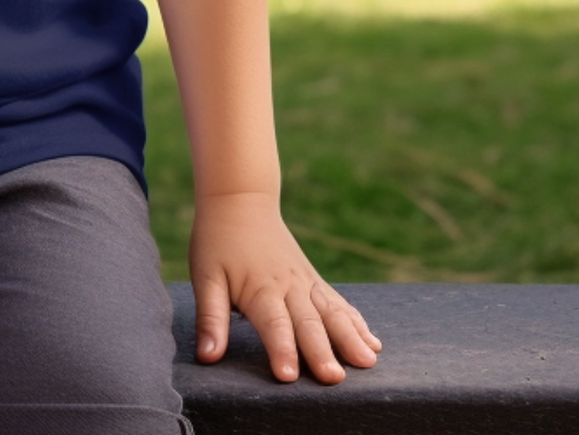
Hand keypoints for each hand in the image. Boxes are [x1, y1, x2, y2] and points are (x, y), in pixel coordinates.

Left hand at [189, 192, 381, 383]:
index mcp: (259, 289)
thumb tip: (206, 356)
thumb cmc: (218, 241)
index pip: (272, 324)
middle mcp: (288, 287)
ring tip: (367, 361)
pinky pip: (338, 302)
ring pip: (331, 312)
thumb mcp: (205, 276)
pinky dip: (355, 322)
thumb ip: (210, 318)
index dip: (280, 349)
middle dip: (321, 351)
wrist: (240, 199)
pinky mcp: (314, 280)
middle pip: (307, 323)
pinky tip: (372, 341)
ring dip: (349, 337)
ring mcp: (305, 282)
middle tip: (334, 378)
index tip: (289, 375)